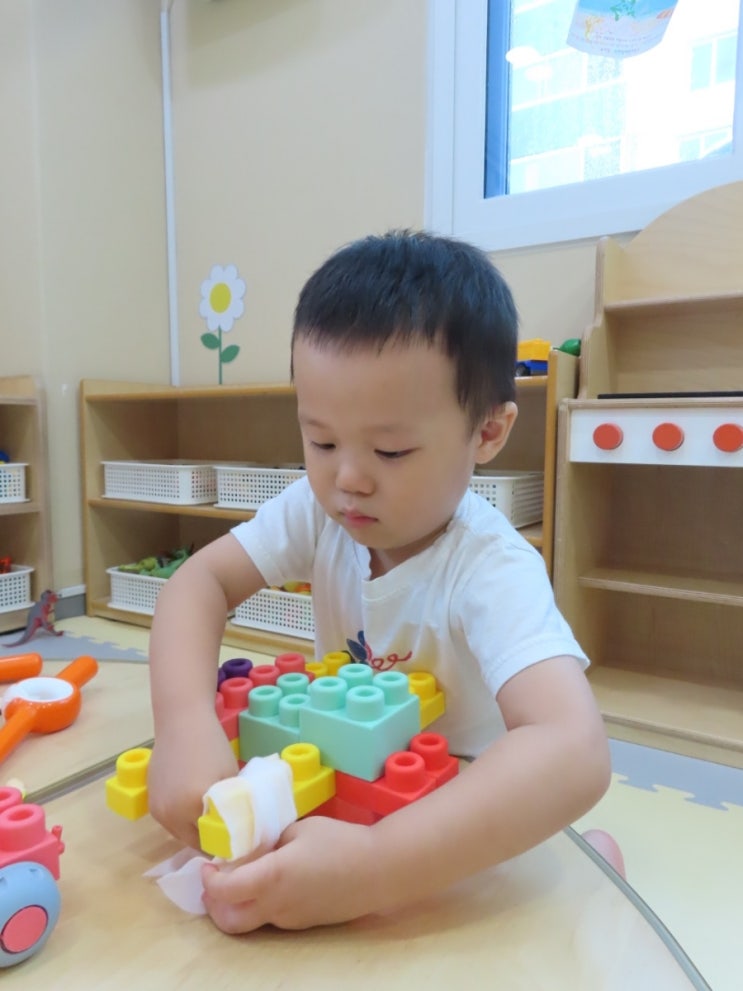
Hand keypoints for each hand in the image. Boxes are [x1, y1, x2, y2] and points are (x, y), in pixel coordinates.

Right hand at [147, 712, 237, 848]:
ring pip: (181, 834)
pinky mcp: (151, 804)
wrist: (182, 723)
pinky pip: (171, 823)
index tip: (240, 840)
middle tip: (229, 833)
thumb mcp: (230, 778)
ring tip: (214, 819)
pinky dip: (184, 821)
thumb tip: (241, 828)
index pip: (212, 842)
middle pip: (195, 842)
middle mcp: (170, 814)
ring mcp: (158, 810)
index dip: (228, 844)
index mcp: (191, 808)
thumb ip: (233, 807)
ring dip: (197, 832)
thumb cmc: (211, 746)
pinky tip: (197, 808)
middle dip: (212, 841)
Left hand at [201, 815, 379, 931]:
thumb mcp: (300, 829)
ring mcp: (289, 919)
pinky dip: (258, 905)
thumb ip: (272, 840)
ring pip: (249, 922)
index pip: (224, 891)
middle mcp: (275, 906)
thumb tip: (256, 848)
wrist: (378, 871)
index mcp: (271, 879)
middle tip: (214, 880)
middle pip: (228, 921)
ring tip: (240, 879)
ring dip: (235, 905)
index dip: (208, 880)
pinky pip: (271, 918)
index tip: (207, 863)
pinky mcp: (303, 923)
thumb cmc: (340, 842)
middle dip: (212, 904)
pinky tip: (270, 882)